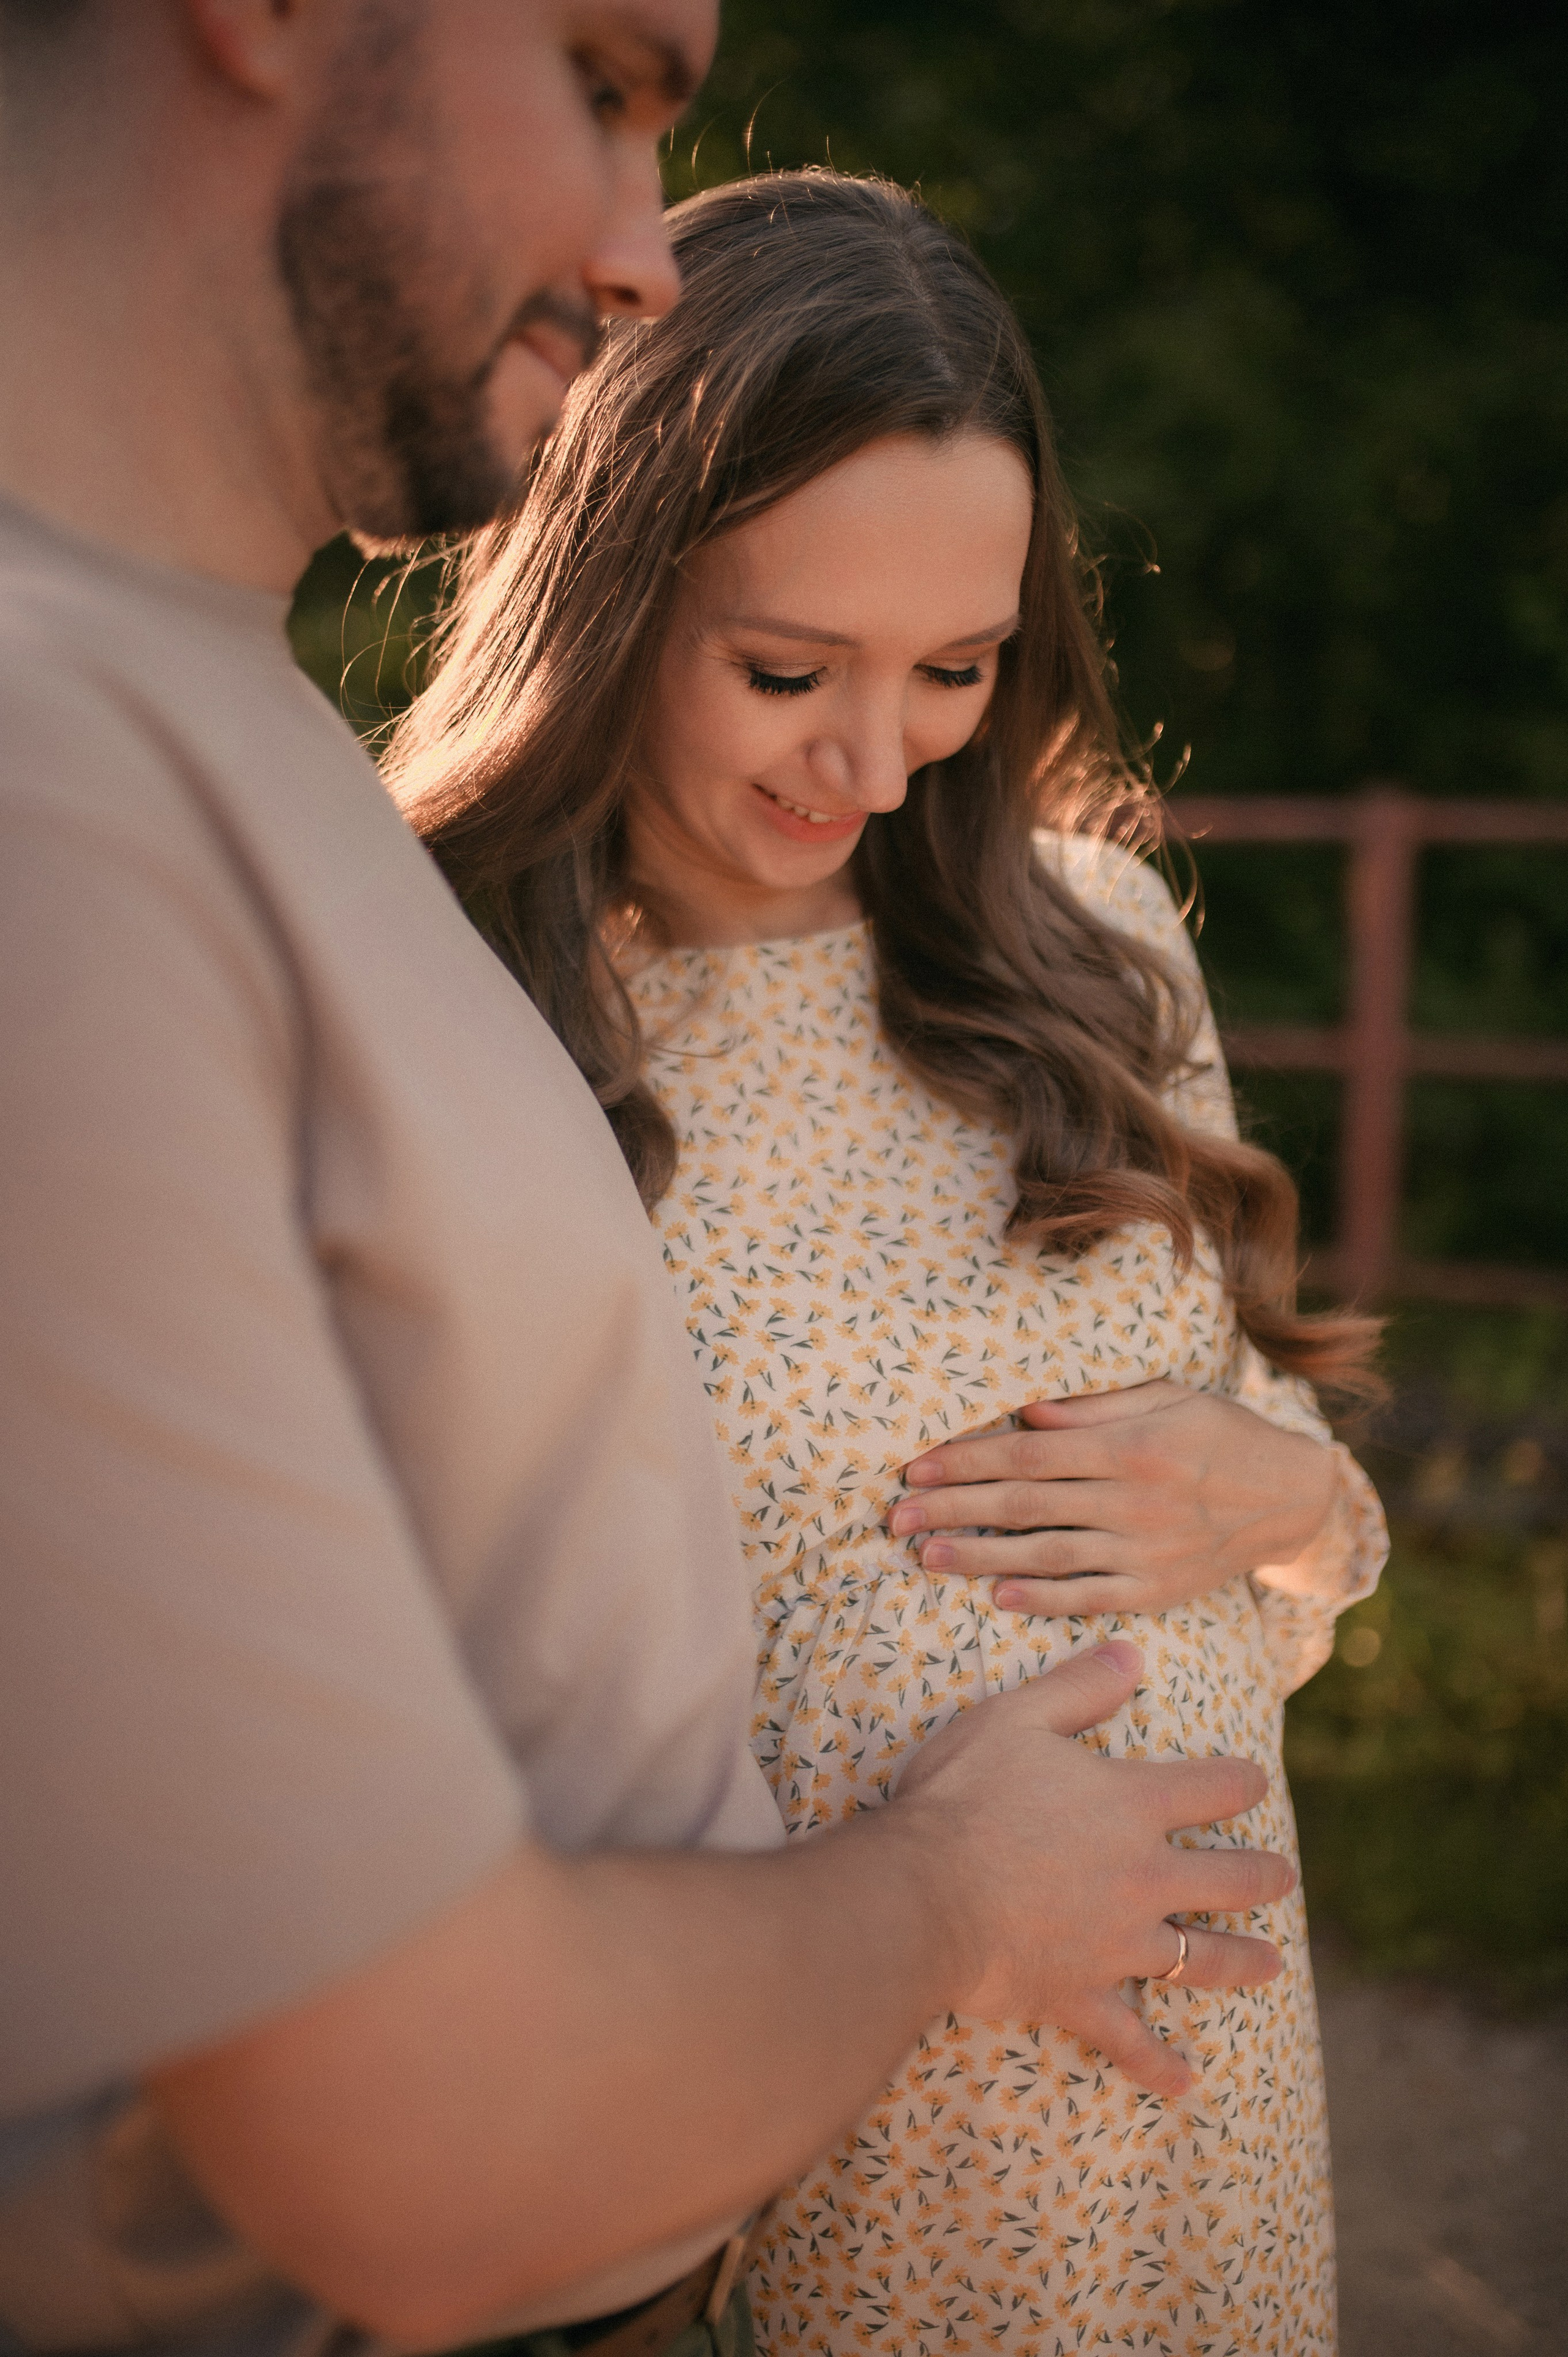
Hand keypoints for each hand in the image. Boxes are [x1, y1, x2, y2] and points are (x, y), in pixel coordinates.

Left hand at [890, 1379, 1339, 1617]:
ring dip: (981, 1557)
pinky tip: (997, 1596)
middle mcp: (1134, 1499)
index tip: (916, 1466)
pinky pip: (1089, 1597)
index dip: (967, 1460)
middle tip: (896, 1517)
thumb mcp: (1167, 1397)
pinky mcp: (1156, 1590)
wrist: (1291, 1497)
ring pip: (1047, 1555)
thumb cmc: (1218, 1433)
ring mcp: (1145, 1550)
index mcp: (1131, 1445)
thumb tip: (1027, 1409)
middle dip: (954, 1509)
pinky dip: (1042, 1598)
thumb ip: (1096, 1406)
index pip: (1030, 1452)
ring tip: (925, 1556)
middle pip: (1025, 1503)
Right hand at [890, 1639, 1291, 2094]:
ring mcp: (1117, 1944)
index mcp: (1133, 1804)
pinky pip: (1129, 2040)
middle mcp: (1144, 1878)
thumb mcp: (1015, 1717)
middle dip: (1263, 1877)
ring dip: (1241, 1962)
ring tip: (1274, 1965)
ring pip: (1201, 1960)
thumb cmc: (962, 1797)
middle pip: (1230, 1880)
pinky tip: (1182, 2083)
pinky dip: (1156, 2063)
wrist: (921, 1895)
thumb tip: (1133, 1652)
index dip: (1240, 1782)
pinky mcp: (1081, 1996)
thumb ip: (1079, 1685)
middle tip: (1283, 1877)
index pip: (1214, 1788)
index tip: (1253, 1783)